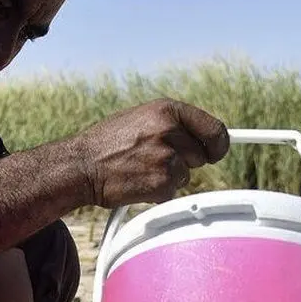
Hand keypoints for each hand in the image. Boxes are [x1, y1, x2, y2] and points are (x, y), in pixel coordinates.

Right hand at [74, 98, 229, 207]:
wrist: (82, 165)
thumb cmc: (109, 142)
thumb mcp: (143, 118)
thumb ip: (174, 124)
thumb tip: (205, 136)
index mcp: (168, 110)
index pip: (214, 129)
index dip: (218, 145)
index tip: (216, 152)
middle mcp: (169, 131)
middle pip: (202, 156)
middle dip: (185, 161)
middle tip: (157, 159)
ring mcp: (166, 157)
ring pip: (186, 175)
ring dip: (169, 176)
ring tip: (142, 168)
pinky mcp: (162, 182)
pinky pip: (172, 191)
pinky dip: (158, 190)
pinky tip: (138, 180)